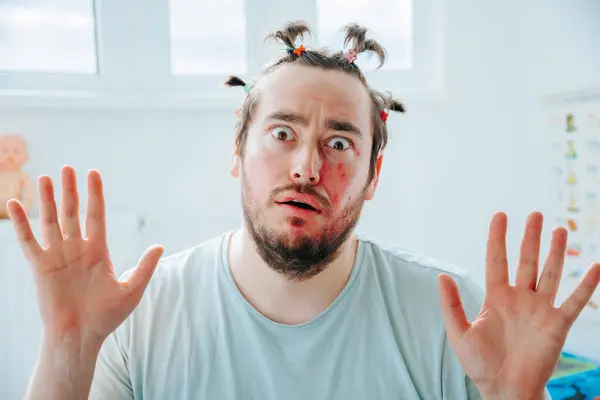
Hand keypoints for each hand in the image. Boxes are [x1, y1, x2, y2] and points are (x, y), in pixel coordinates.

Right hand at [7, 166, 163, 346]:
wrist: (80, 337)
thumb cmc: (106, 317)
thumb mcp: (131, 290)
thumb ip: (144, 267)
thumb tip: (160, 246)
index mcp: (98, 251)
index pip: (95, 215)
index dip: (95, 195)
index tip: (93, 173)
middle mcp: (76, 249)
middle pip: (72, 213)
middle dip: (70, 191)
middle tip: (68, 168)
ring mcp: (57, 256)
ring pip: (51, 221)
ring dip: (47, 200)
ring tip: (46, 177)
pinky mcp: (40, 267)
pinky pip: (28, 241)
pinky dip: (21, 223)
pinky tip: (16, 203)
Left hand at [438, 211, 599, 399]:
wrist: (504, 389)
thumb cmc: (480, 364)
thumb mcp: (458, 332)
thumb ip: (451, 304)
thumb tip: (442, 275)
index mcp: (496, 297)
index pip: (497, 259)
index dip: (497, 237)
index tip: (501, 215)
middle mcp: (520, 298)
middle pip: (526, 260)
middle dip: (531, 237)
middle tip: (536, 214)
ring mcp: (540, 310)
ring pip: (550, 274)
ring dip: (556, 252)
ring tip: (560, 230)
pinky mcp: (557, 325)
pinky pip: (575, 302)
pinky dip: (586, 285)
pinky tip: (594, 266)